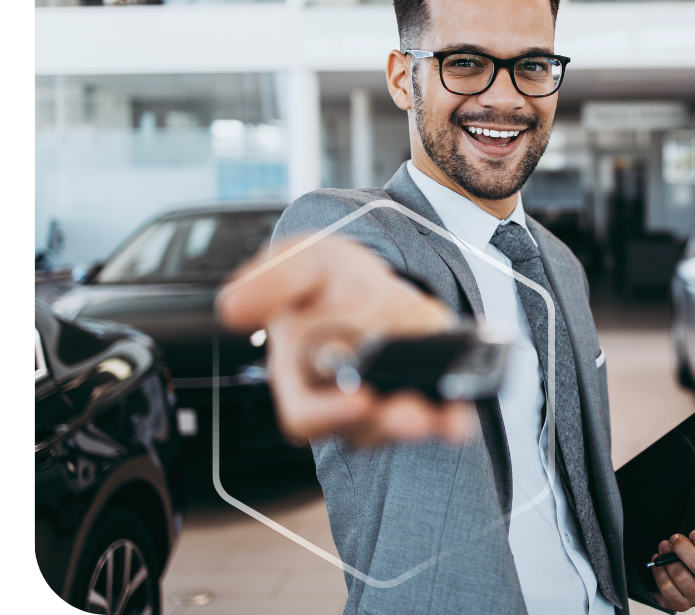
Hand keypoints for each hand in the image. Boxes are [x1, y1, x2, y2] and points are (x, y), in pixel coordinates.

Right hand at [218, 235, 469, 445]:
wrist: (376, 279)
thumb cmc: (329, 281)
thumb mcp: (302, 263)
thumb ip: (272, 281)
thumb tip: (232, 305)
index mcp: (302, 377)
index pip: (305, 414)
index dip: (328, 414)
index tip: (358, 400)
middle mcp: (343, 399)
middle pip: (360, 429)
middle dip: (387, 425)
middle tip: (409, 414)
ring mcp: (385, 401)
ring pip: (400, 429)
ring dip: (424, 425)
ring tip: (439, 414)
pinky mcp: (424, 395)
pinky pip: (438, 419)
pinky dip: (452, 419)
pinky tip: (462, 413)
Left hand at [649, 529, 694, 610]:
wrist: (680, 578)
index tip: (694, 533)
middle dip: (682, 548)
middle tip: (673, 538)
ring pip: (681, 576)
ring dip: (667, 559)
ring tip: (664, 549)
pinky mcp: (682, 605)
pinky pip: (667, 588)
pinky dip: (659, 572)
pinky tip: (659, 564)